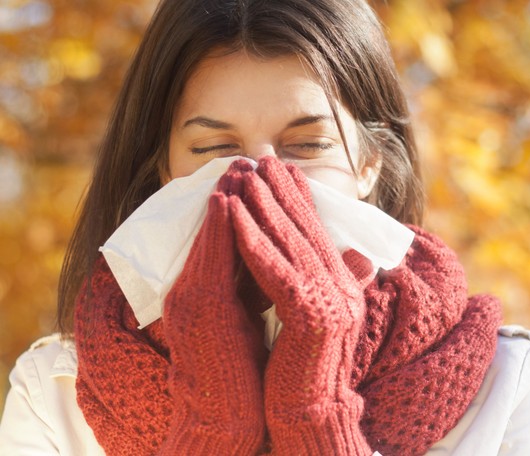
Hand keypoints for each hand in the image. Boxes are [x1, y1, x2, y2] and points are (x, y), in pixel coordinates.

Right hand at [160, 160, 265, 454]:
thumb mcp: (256, 318)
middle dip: (233, 194)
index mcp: (211, 292)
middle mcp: (195, 289)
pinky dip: (216, 228)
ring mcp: (192, 297)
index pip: (227, 241)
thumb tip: (287, 260)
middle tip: (248, 159)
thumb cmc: (244, 370)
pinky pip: (207, 258)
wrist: (226, 416)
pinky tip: (227, 200)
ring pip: (209, 237)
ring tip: (239, 166)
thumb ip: (265, 286)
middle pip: (215, 232)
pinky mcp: (197, 308)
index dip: (242, 208)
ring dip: (225, 200)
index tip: (259, 179)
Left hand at [229, 156, 370, 453]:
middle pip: (306, 228)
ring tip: (244, 174)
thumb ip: (328, 283)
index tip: (281, 169)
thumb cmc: (305, 369)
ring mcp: (330, 301)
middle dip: (282, 191)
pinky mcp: (310, 316)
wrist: (311, 415)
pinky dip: (254, 240)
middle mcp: (342, 287)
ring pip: (290, 242)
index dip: (299, 198)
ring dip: (265, 205)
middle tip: (262, 158)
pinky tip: (235, 215)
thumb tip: (352, 255)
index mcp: (342, 284)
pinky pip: (275, 270)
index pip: (317, 232)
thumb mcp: (318, 318)